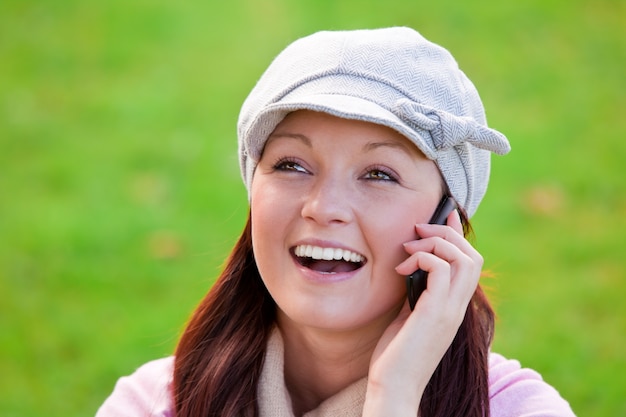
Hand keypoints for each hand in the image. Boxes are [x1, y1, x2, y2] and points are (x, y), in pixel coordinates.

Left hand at [362, 210, 482, 415]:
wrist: (392, 386)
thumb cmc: (396, 354)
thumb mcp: (409, 315)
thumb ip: (417, 293)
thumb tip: (412, 267)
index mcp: (454, 307)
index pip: (470, 263)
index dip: (459, 235)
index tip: (445, 215)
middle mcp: (458, 308)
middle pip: (472, 256)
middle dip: (446, 233)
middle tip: (417, 231)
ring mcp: (449, 311)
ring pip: (464, 258)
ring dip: (435, 243)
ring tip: (409, 249)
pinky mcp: (435, 314)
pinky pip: (441, 269)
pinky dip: (423, 258)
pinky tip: (402, 269)